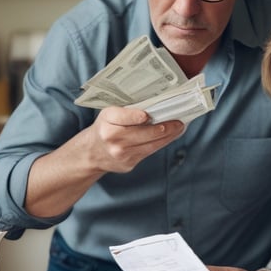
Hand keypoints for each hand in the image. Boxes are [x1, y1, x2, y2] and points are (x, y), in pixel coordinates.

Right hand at [24, 107, 183, 217]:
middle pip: (144, 132)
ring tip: (180, 127)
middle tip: (179, 121)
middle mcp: (112, 138)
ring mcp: (121, 153)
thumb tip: (157, 106)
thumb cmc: (105, 128)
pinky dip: (162, 143)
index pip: (123, 117)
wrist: (91, 154)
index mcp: (106, 121)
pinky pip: (150, 152)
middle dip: (165, 127)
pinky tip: (170, 136)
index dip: (137, 116)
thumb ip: (127, 111)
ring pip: (151, 144)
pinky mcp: (129, 164)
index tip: (150, 114)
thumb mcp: (109, 114)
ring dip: (169, 136)